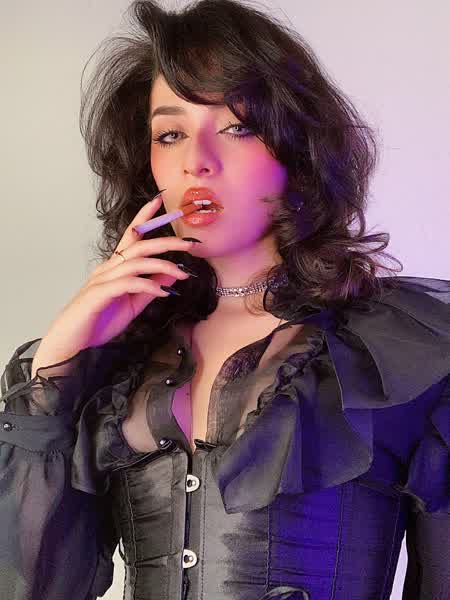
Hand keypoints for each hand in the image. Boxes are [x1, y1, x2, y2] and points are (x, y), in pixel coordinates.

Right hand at [31, 194, 194, 377]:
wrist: (73, 343)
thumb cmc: (99, 321)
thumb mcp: (134, 303)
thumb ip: (151, 287)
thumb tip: (173, 273)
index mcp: (115, 268)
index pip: (131, 236)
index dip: (144, 217)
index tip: (159, 201)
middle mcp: (107, 268)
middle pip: (137, 245)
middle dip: (165, 241)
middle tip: (189, 244)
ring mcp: (101, 280)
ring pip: (135, 262)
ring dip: (161, 265)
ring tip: (182, 272)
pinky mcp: (98, 294)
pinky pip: (127, 283)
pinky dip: (147, 285)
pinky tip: (162, 292)